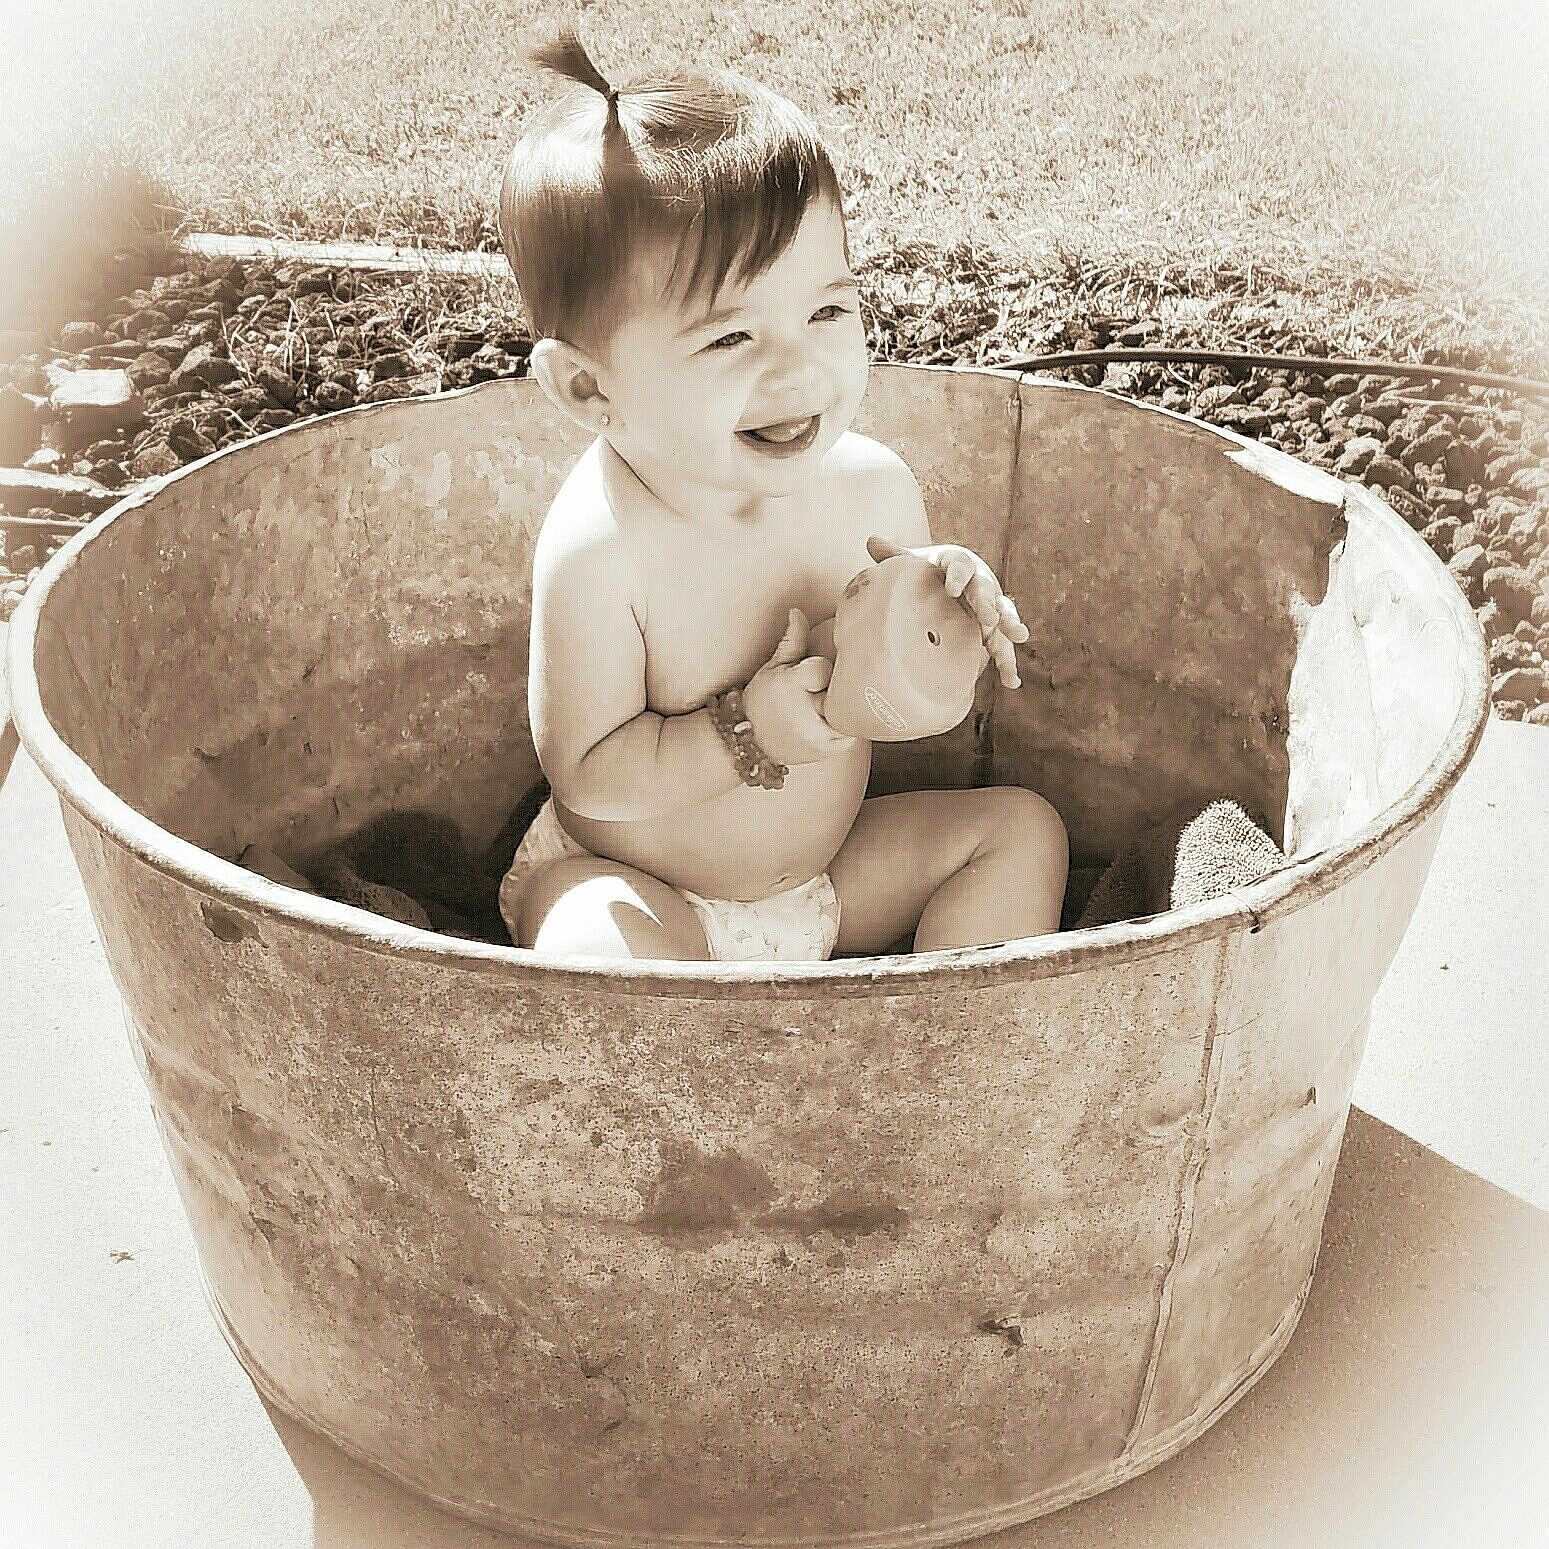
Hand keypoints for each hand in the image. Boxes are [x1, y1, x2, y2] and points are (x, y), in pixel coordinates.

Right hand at [742, 608, 859, 765]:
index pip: (823, 668)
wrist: (752, 745)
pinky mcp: (832, 750)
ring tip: (827, 703)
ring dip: (847, 703)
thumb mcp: (772, 669)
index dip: (821, 670)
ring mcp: (820, 736)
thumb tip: (797, 612)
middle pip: (842, 688)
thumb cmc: (762, 702)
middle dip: (837, 686)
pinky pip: (855, 728)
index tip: (812, 675)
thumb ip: (792, 642)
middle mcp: (806, 714)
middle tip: (823, 689)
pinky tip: (836, 717)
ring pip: (852, 709)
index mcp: (789, 688)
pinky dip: (851, 720)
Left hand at [866, 534, 1028, 687]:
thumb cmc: (930, 573)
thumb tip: (871, 540)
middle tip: (990, 619)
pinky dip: (1008, 663)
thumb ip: (896, 556)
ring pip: (1003, 617)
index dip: (957, 577)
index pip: (960, 568)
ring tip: (1018, 638)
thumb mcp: (915, 563)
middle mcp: (981, 583)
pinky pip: (1003, 646)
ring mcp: (991, 607)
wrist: (950, 584)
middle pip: (986, 593)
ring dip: (1010, 628)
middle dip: (988, 606)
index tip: (951, 589)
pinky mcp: (995, 630)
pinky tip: (1011, 682)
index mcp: (960, 565)